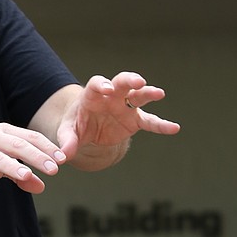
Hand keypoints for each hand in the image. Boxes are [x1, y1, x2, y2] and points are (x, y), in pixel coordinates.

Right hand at [0, 122, 67, 194]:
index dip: (47, 148)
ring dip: (13, 167)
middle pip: (17, 145)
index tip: (63, 159)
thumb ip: (21, 175)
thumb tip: (41, 187)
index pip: (30, 137)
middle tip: (54, 169)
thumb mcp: (1, 164)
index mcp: (3, 132)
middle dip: (37, 157)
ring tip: (27, 176)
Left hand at [54, 71, 179, 159]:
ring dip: (148, 93)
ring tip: (159, 93)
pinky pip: (149, 122)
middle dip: (130, 80)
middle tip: (138, 81)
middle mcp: (111, 96)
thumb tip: (63, 156)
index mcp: (92, 95)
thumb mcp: (68, 133)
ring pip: (138, 95)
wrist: (86, 130)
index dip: (101, 84)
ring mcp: (125, 106)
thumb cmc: (76, 126)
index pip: (96, 85)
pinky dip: (161, 125)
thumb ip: (67, 142)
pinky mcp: (134, 120)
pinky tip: (174, 128)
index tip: (106, 88)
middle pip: (121, 82)